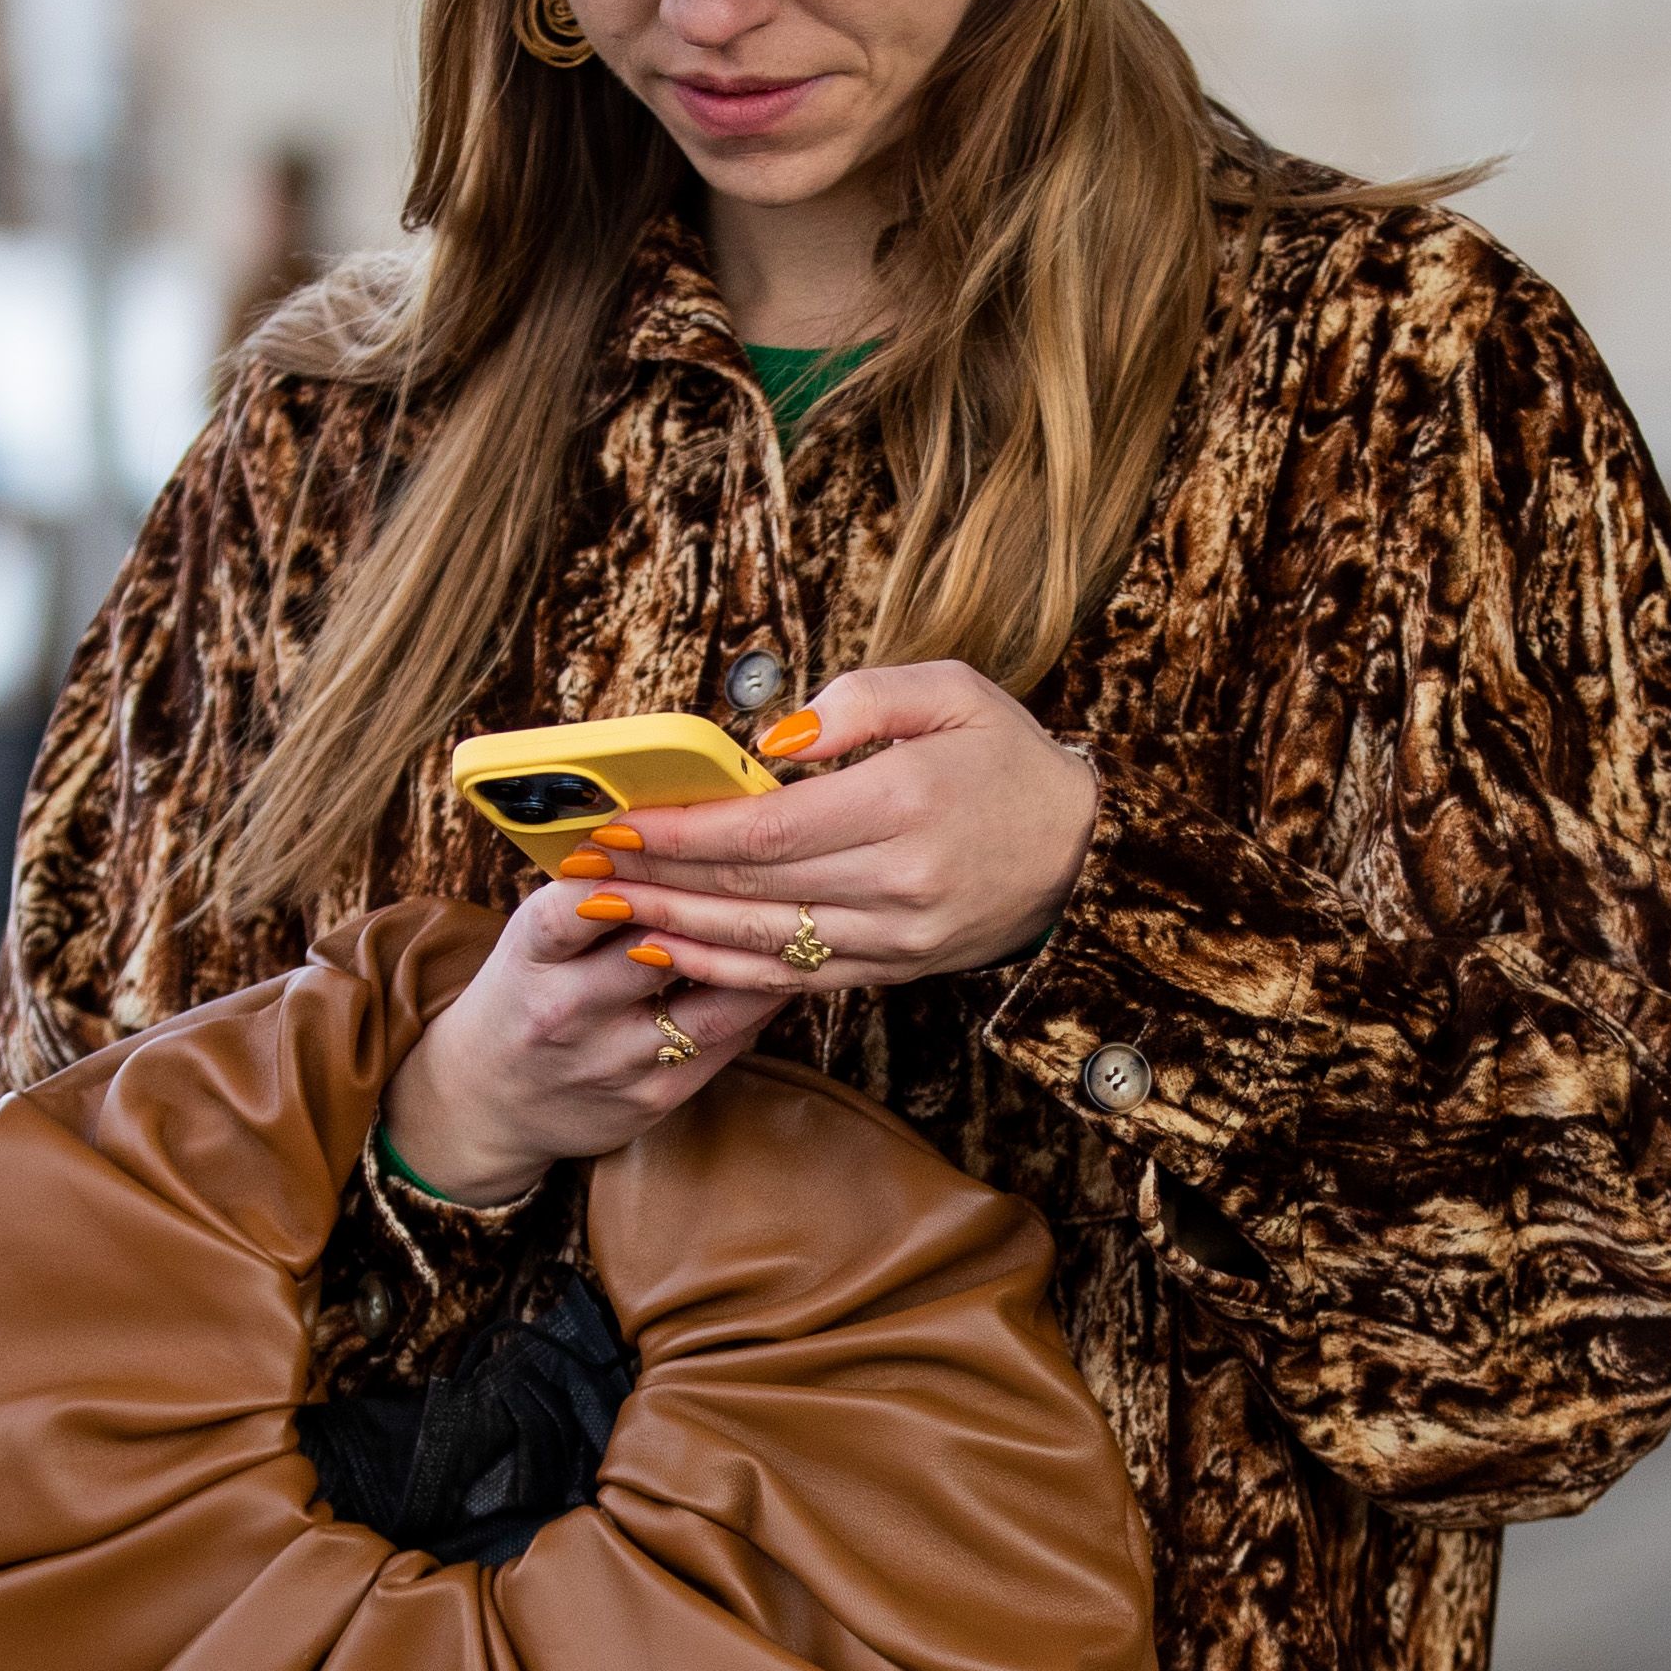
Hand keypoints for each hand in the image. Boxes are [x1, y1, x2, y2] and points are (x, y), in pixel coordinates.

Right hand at [381, 877, 794, 1205]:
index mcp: (530, 957)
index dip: (628, 872)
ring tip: (798, 926)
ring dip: (758, 964)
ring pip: (710, 1005)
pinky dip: (757, 1006)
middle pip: (657, 951)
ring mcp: (610, 1060)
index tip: (678, 841)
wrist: (488, 1101)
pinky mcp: (650, 1098)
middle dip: (716, 912)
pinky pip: (724, 1046)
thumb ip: (586, 895)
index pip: (575, 906)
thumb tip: (671, 831)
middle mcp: (566, 1011)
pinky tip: (781, 975)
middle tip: (774, 875)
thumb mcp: (531, 940)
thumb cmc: (525, 995)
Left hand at [595, 661, 1097, 998]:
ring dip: (675, 929)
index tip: (618, 821)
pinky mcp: (893, 971)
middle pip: (749, 887)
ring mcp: (895, 937)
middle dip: (657, 877)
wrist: (1086, 853)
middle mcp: (897, 881)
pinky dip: (724, 970)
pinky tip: (673, 951)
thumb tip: (772, 741)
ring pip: (762, 942)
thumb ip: (858, 700)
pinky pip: (794, 980)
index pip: (764, 827)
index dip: (681, 830)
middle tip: (584, 864)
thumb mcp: (951, 690)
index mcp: (903, 803)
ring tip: (607, 910)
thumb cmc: (1008, 758)